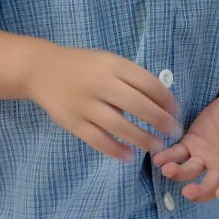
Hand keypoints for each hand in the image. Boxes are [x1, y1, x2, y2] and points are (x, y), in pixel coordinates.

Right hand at [25, 45, 180, 161]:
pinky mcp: (73, 122)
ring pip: (119, 126)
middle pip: (138, 105)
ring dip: (142, 138)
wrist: (42, 70)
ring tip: (157, 146)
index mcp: (114, 66)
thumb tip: (160, 101)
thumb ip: (131, 78)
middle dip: (160, 121)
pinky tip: (129, 156)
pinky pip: (98, 140)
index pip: (148, 83)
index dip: (166, 99)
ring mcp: (86, 105)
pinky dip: (115, 150)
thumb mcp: (109, 62)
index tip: (176, 111)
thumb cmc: (84, 66)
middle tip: (174, 132)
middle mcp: (101, 84)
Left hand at [151, 94, 218, 201]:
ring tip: (167, 169)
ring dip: (178, 173)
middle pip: (209, 185)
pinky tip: (158, 158)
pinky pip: (177, 154)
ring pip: (189, 171)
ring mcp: (203, 156)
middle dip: (200, 192)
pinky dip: (167, 157)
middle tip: (188, 192)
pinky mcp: (190, 144)